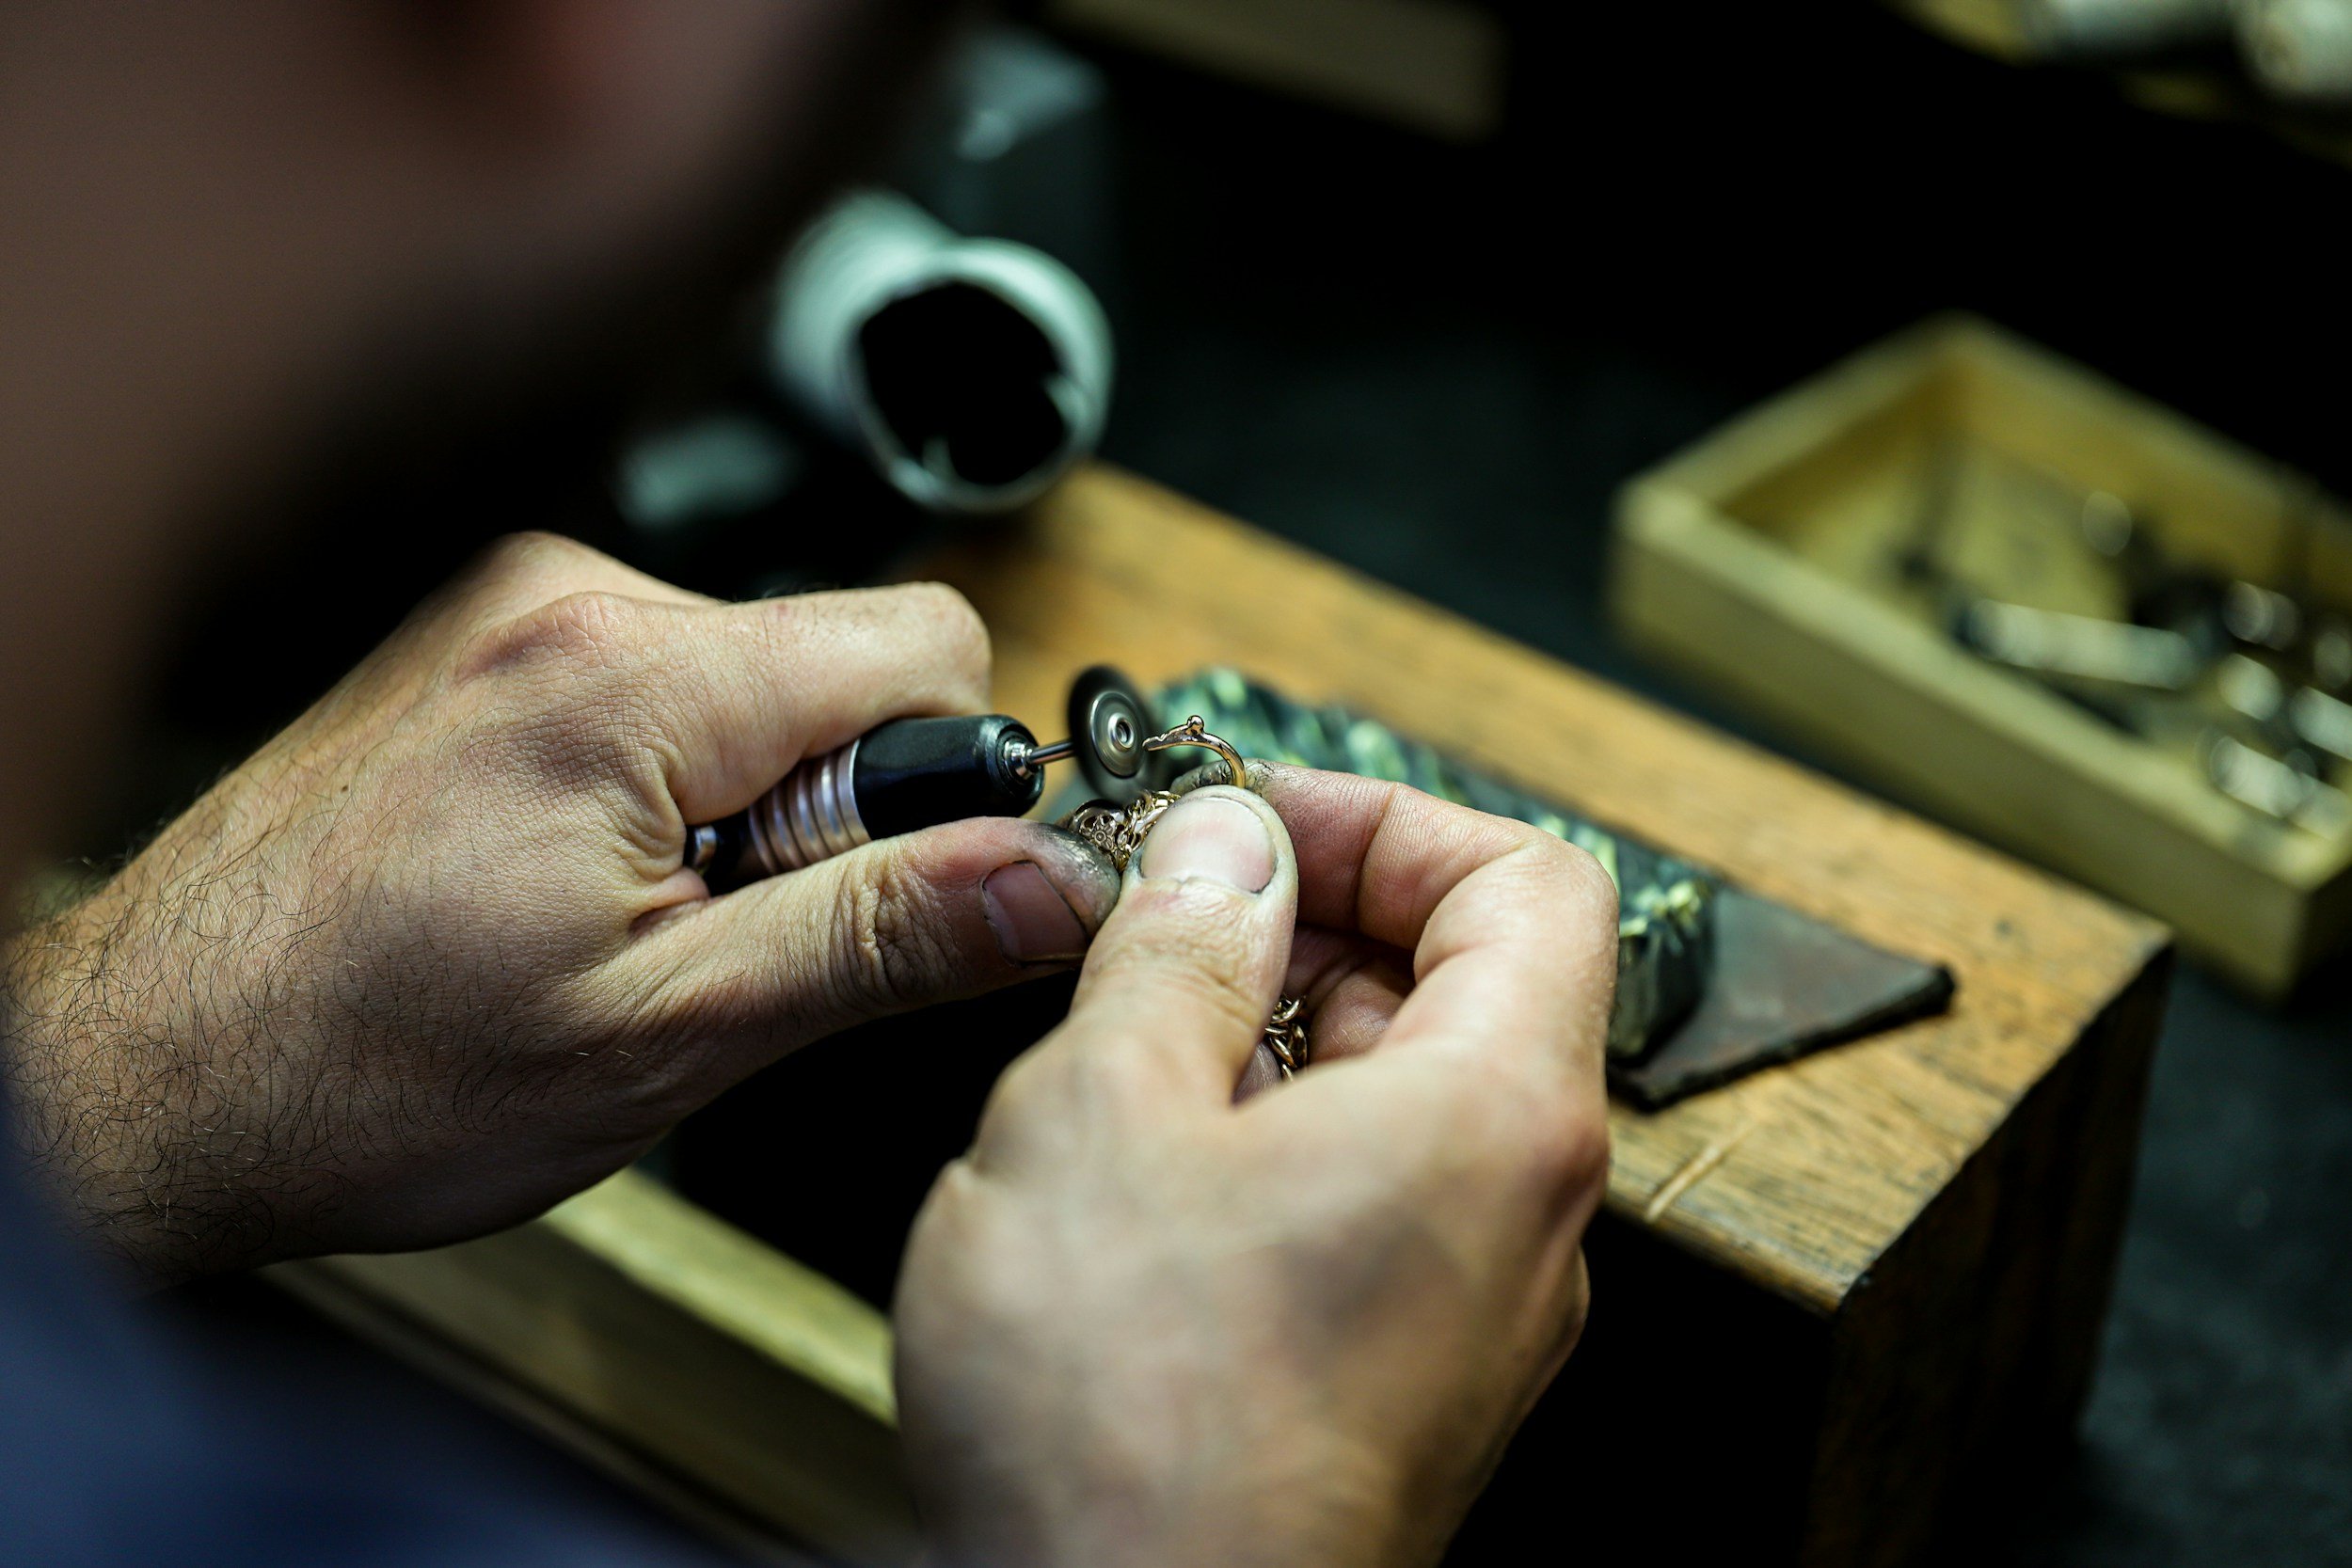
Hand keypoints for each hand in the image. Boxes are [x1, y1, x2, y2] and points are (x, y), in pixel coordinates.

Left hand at [0, 534, 1120, 1286]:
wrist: (145, 1078)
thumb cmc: (364, 1074)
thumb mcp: (666, 1035)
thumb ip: (880, 937)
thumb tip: (1054, 879)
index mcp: (628, 678)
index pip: (928, 643)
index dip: (946, 783)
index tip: (879, 896)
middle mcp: (568, 604)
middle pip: (845, 659)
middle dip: (835, 808)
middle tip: (722, 939)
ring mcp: (515, 615)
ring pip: (761, 682)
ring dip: (749, 808)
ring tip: (630, 926)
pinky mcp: (486, 648)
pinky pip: (668, 691)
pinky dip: (672, 789)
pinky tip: (578, 888)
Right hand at [893, 764, 1616, 1567]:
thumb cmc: (1135, 1428)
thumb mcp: (1105, 1110)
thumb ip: (1179, 945)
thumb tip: (1220, 846)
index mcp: (1495, 1114)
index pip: (1528, 875)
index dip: (1384, 816)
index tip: (1254, 819)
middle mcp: (1523, 1215)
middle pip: (1467, 983)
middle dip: (1310, 922)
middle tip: (1164, 919)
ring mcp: (1476, 1309)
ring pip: (1406, 1098)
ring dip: (1276, 1036)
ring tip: (1129, 1053)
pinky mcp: (1409, 1375)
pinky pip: (1375, 1201)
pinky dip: (1276, 1143)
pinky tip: (1147, 1177)